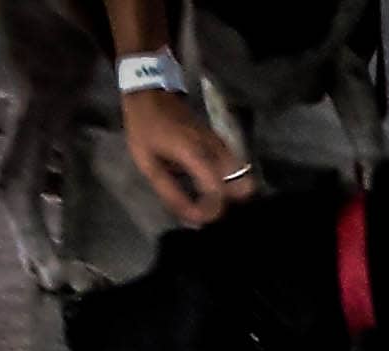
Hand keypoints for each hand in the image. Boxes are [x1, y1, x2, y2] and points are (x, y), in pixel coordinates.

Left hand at [124, 88, 251, 226]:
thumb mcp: (149, 164)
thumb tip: (191, 216)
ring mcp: (221, 144)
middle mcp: (215, 149)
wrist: (150, 93)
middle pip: (242, 185)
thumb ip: (170, 192)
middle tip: (211, 213)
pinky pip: (235, 167)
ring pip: (242, 176)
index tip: (198, 218)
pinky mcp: (221, 142)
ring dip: (232, 194)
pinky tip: (213, 190)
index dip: (211, 211)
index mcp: (195, 154)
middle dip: (231, 204)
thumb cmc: (145, 128)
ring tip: (212, 204)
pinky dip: (230, 182)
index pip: (218, 191)